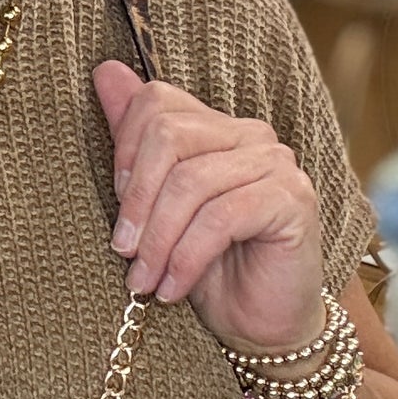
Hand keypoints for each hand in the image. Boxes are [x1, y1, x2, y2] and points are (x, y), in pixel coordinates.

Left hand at [92, 59, 324, 350]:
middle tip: (124, 252)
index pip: (156, 102)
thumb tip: (104, 72)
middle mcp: (250, 136)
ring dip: (158, 241)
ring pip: (191, 182)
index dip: (124, 153)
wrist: (260, 326)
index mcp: (216, 128)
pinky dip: (186, 257)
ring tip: (143, 282)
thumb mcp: (158, 209)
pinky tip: (172, 289)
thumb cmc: (208, 270)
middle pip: (169, 135)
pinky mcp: (293, 200)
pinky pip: (221, 217)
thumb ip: (136, 143)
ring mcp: (276, 164)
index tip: (120, 214)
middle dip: (137, 200)